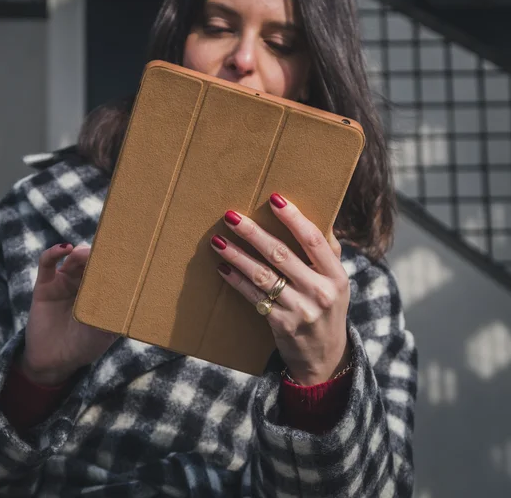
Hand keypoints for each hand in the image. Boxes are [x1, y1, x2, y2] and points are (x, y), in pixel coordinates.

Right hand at [21, 244, 118, 385]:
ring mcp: (65, 281)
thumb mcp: (107, 329)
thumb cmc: (85, 345)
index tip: (126, 251)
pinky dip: (54, 252)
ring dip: (82, 252)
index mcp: (103, 289)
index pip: (112, 267)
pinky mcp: (45, 284)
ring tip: (86, 255)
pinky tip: (64, 249)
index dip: (118, 258)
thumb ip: (117, 311)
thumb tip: (136, 294)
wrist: (55, 362)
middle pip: (94, 258)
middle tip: (108, 250)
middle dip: (102, 252)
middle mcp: (85, 282)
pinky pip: (47, 262)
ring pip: (75, 257)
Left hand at [211, 193, 349, 385]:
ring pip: (262, 276)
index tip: (274, 198)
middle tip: (231, 216)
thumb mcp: (337, 281)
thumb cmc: (327, 308)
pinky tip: (223, 268)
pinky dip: (237, 281)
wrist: (325, 357)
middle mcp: (320, 291)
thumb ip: (329, 251)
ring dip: (238, 256)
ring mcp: (301, 310)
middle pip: (281, 255)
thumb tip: (322, 214)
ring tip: (218, 240)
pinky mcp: (282, 324)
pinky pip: (254, 297)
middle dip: (253, 233)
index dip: (293, 218)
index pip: (314, 240)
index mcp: (336, 275)